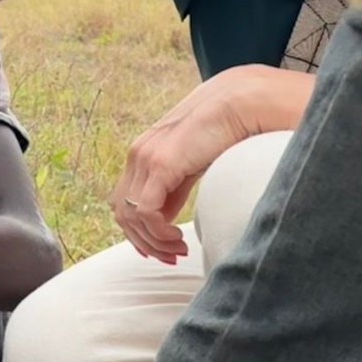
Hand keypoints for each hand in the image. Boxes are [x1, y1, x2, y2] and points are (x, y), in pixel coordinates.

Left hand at [112, 66, 312, 262]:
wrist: (238, 104)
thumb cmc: (222, 133)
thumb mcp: (190, 166)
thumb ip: (174, 189)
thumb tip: (166, 219)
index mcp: (142, 155)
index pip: (123, 203)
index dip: (139, 233)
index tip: (164, 249)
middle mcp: (137, 155)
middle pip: (122, 214)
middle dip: (146, 243)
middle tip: (173, 256)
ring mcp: (145, 158)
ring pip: (131, 217)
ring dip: (155, 242)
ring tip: (181, 248)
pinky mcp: (159, 165)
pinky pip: (144, 212)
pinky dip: (158, 233)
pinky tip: (180, 237)